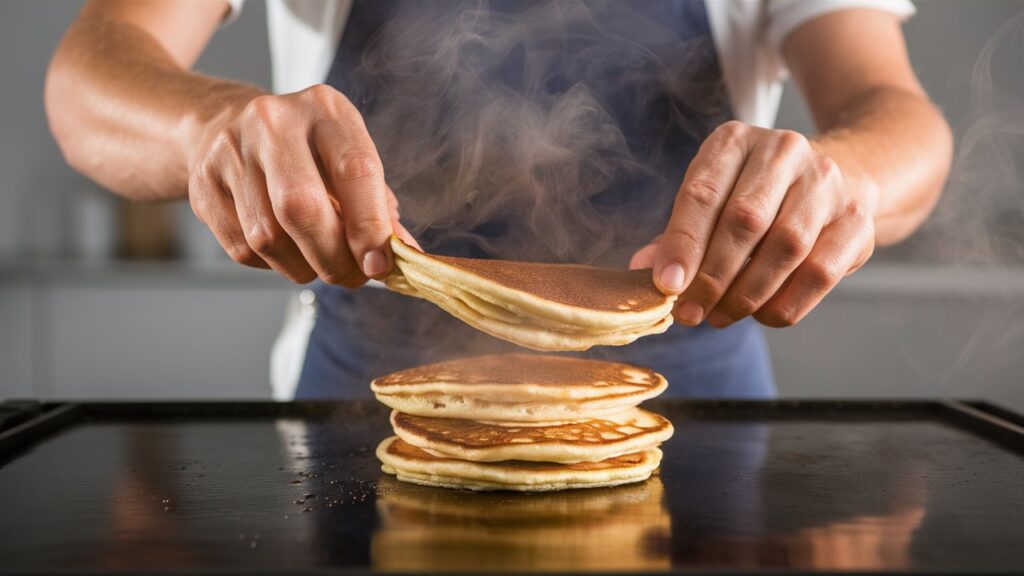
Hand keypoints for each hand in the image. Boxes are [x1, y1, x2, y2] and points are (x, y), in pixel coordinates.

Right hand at [188, 84, 417, 286]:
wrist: (226, 125)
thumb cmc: (306, 151)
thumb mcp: (349, 160)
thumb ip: (379, 207)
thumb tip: (403, 256)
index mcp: (324, 108)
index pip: (355, 171)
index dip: (370, 227)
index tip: (381, 265)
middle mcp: (273, 121)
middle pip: (302, 207)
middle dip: (333, 257)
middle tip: (351, 277)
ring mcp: (231, 150)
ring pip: (269, 237)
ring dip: (302, 266)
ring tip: (318, 261)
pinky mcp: (203, 183)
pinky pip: (242, 249)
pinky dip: (271, 264)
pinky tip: (284, 249)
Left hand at [630, 121, 875, 327]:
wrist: (841, 176)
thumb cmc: (756, 195)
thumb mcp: (712, 200)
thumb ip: (678, 234)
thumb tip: (642, 269)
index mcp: (734, 140)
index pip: (702, 194)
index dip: (682, 245)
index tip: (666, 286)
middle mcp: (783, 150)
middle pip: (744, 220)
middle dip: (712, 277)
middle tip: (691, 313)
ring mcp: (826, 181)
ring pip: (785, 247)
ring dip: (747, 294)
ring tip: (721, 316)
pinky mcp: (856, 218)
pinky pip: (820, 272)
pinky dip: (786, 302)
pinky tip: (763, 314)